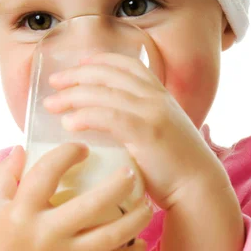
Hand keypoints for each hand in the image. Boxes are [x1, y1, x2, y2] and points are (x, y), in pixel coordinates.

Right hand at [0, 143, 151, 250]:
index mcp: (21, 211)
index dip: (67, 154)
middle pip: (90, 206)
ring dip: (134, 220)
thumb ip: (4, 174)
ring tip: (147, 204)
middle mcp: (45, 233)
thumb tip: (21, 147)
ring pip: (109, 237)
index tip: (83, 147)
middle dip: (116, 186)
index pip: (46, 173)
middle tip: (131, 172)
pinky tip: (142, 241)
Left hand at [44, 53, 230, 211]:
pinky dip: (84, 116)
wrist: (199, 189)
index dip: (99, 60)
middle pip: (108, 74)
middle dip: (76, 75)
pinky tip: (69, 123)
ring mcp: (152, 112)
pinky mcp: (146, 132)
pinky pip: (107, 116)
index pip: (126, 64)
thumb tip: (106, 124)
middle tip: (53, 82)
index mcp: (160, 95)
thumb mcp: (158, 133)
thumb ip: (138, 122)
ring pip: (103, 93)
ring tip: (51, 105)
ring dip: (72, 96)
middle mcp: (156, 98)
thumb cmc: (175, 169)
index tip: (78, 65)